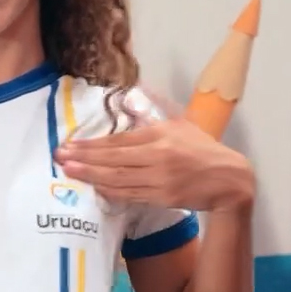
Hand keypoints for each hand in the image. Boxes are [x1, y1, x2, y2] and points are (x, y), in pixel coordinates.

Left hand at [55, 117, 254, 211]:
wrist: (230, 180)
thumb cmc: (202, 149)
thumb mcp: (181, 124)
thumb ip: (154, 110)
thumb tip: (134, 93)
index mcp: (161, 136)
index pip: (119, 141)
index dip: (93, 145)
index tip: (70, 145)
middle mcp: (159, 157)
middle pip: (114, 159)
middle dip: (85, 159)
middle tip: (60, 158)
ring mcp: (161, 179)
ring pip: (119, 178)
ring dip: (91, 176)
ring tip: (69, 171)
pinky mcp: (163, 197)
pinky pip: (130, 195)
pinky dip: (110, 192)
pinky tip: (93, 187)